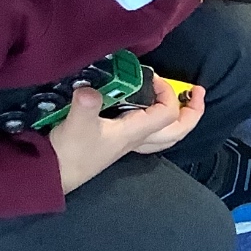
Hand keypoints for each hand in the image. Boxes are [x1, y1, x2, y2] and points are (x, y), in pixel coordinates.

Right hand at [50, 79, 202, 193]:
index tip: (154, 77)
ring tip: (184, 102)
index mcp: (134, 132)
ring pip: (167, 136)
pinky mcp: (119, 144)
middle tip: (197, 92)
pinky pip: (151, 136)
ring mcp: (130, 145)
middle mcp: (138, 140)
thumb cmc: (69, 151)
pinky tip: (150, 112)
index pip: (168, 114)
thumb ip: (85, 107)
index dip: (168, 94)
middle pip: (178, 131)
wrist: (54, 174)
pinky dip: (160, 124)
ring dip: (180, 120)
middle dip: (193, 112)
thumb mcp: (76, 124)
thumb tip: (90, 91)